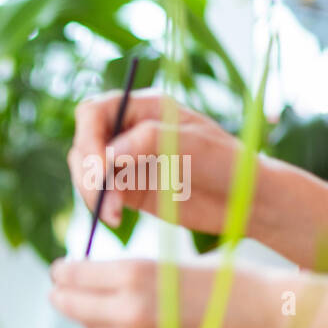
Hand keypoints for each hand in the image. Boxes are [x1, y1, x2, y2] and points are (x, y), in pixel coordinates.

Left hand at [49, 258, 284, 327]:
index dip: (63, 272)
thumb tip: (85, 278)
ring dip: (87, 315)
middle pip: (73, 305)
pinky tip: (119, 323)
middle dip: (63, 295)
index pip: (75, 275)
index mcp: (135, 275)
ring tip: (86, 303)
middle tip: (58, 289)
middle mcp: (130, 310)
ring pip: (94, 327)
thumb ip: (125, 276)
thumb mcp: (169, 266)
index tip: (59, 269)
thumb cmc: (224, 283)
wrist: (268, 320)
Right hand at [68, 90, 254, 233]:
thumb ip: (149, 140)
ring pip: (85, 171)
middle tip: (105, 197)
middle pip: (84, 143)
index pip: (95, 112)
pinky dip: (100, 206)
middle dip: (88, 171)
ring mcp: (125, 160)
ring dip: (92, 192)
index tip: (101, 167)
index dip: (88, 137)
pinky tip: (115, 219)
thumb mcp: (192, 144)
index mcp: (144, 108)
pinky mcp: (126, 188)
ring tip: (114, 213)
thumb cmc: (226, 162)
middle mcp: (129, 130)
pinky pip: (98, 194)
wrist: (243, 200)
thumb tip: (107, 153)